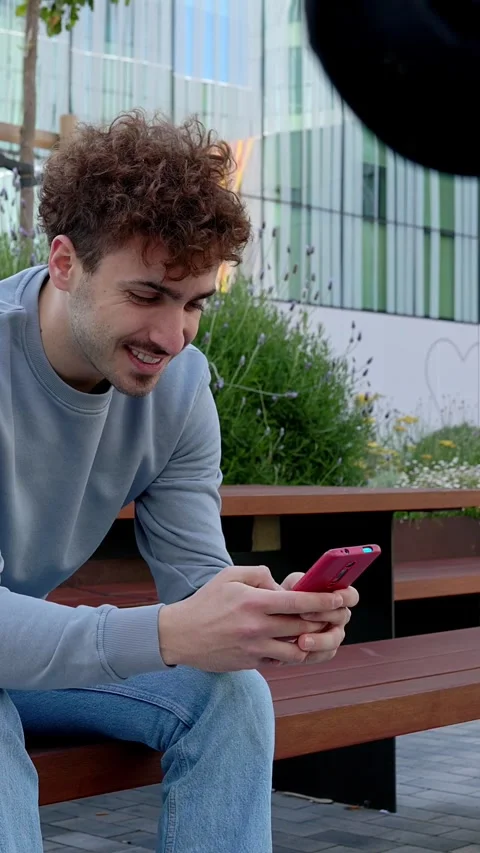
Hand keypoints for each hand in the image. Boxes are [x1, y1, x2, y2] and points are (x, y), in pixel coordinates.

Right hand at [157, 565, 349, 671]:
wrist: (180, 635)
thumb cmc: (206, 602)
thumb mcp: (229, 576)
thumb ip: (260, 574)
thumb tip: (281, 585)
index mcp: (254, 602)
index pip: (298, 601)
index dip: (323, 600)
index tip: (339, 598)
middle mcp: (257, 627)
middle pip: (304, 627)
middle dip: (324, 621)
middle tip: (336, 616)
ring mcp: (255, 648)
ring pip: (297, 650)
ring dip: (311, 641)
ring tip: (316, 632)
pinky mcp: (252, 663)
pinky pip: (281, 660)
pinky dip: (292, 653)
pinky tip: (293, 643)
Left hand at [280, 572, 358, 663]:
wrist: (276, 619)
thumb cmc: (287, 597)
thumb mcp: (293, 585)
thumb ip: (301, 581)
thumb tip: (299, 581)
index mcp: (336, 597)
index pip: (351, 596)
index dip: (346, 596)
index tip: (335, 597)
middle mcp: (339, 616)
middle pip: (341, 616)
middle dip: (323, 615)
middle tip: (304, 614)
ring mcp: (334, 634)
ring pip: (334, 639)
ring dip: (319, 640)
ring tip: (301, 641)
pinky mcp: (325, 651)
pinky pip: (324, 654)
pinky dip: (312, 654)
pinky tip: (298, 651)